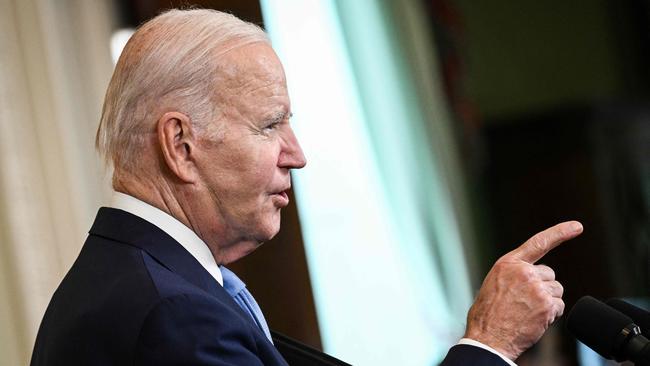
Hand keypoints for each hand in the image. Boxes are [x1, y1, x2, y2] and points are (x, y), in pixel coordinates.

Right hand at [464, 221, 582, 360]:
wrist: (488, 337)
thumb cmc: (487, 315)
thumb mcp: (494, 284)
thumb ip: (513, 275)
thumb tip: (529, 278)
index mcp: (508, 264)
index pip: (538, 243)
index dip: (560, 233)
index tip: (577, 227)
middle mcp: (524, 272)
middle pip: (549, 274)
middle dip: (542, 287)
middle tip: (525, 302)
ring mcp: (536, 288)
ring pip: (556, 290)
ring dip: (547, 301)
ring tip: (527, 311)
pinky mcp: (546, 305)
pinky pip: (559, 306)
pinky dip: (550, 314)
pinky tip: (534, 319)